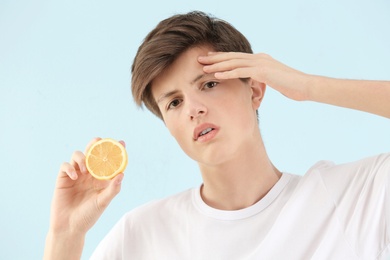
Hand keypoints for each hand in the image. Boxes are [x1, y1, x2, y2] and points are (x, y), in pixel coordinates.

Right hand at [44, 138, 124, 258]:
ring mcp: (76, 175)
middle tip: (99, 140)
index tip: (122, 143)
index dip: (114, 151)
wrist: (69, 227)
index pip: (108, 161)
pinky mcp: (63, 178)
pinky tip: (75, 176)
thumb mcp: (103, 202)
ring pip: (78, 155)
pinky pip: (65, 166)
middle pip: (92, 153)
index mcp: (101, 178)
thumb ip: (113, 189)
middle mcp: (89, 174)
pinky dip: (70, 167)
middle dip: (96, 144)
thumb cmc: (88, 216)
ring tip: (85, 168)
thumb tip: (122, 174)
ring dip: (82, 157)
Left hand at [199, 52, 310, 100]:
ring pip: (233, 63)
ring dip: (216, 65)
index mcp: (260, 59)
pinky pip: (240, 72)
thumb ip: (262, 79)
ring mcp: (260, 63)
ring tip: (203, 67)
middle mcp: (259, 58)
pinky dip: (227, 73)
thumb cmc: (291, 86)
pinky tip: (215, 75)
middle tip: (200, 59)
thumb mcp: (273, 80)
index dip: (222, 58)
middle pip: (232, 57)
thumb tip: (253, 84)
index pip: (237, 57)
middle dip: (214, 58)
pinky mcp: (262, 71)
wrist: (305, 85)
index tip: (210, 59)